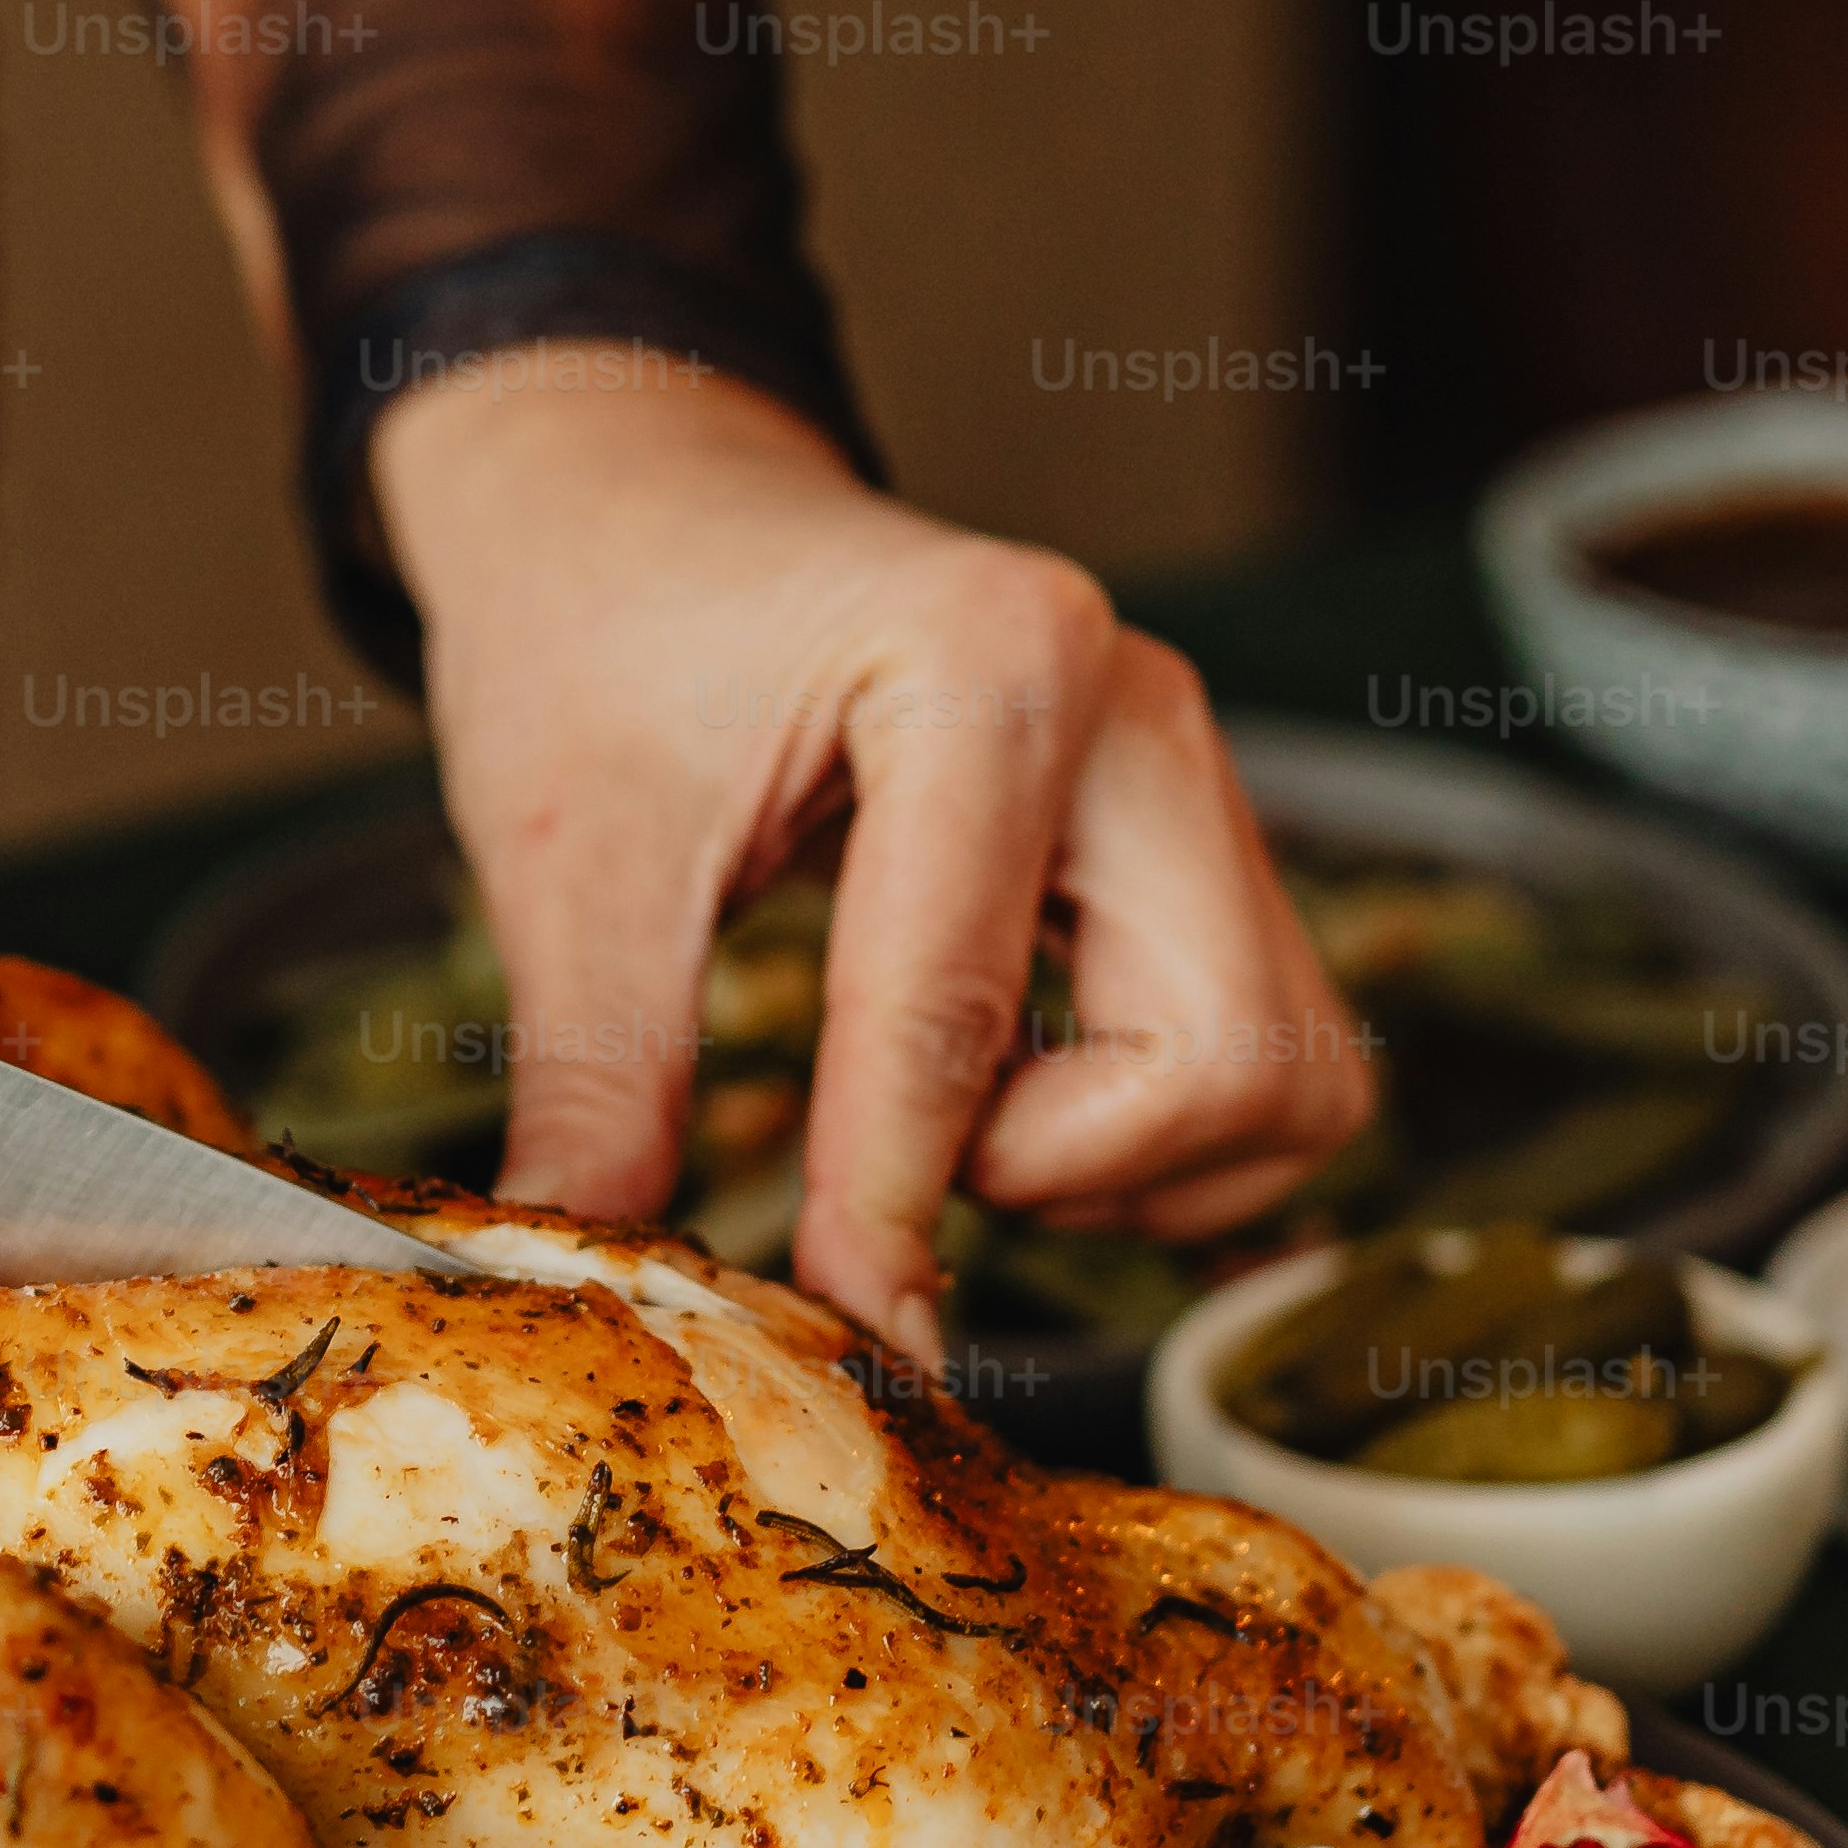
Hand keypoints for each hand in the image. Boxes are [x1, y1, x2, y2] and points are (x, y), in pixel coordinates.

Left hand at [374, 349, 1366, 1357]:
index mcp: (991, 662)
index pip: (961, 1011)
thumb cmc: (598, 637)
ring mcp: (1193, 774)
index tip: (845, 1339)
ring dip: (1118, 1161)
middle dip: (1057, 1166)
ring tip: (941, 1101)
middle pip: (1225, 1061)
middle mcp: (1141, 708)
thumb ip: (594, 1080)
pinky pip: (1268, 1060)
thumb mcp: (565, 859)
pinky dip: (1148, 1131)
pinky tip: (997, 1078)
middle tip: (893, 1140)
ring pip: (1283, 1081)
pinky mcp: (1203, 840)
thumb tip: (586, 1287)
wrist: (639, 508)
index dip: (888, 1206)